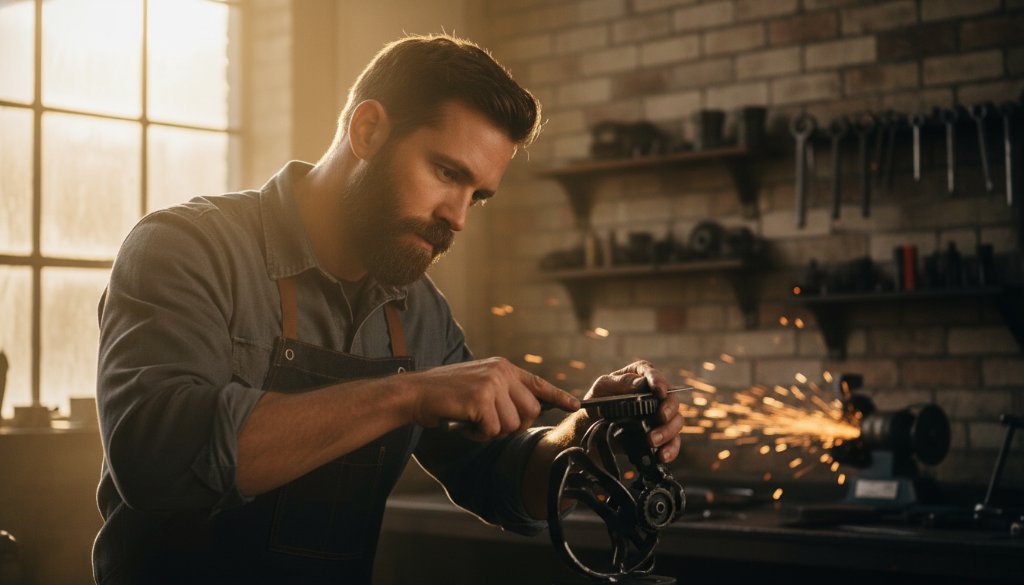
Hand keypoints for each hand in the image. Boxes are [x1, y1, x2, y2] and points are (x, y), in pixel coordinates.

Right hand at [407, 357, 579, 440]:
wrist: (415, 393)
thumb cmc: (446, 396)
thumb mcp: (480, 385)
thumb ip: (503, 393)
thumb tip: (529, 413)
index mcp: (502, 367)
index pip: (537, 383)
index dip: (558, 397)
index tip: (574, 405)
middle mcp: (501, 372)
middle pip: (530, 412)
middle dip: (513, 426)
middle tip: (490, 426)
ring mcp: (492, 384)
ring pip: (512, 425)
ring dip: (492, 432)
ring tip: (473, 421)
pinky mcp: (480, 399)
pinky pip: (492, 430)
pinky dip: (478, 435)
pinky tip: (465, 424)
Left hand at [584, 361, 682, 463]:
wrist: (592, 428)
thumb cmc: (598, 401)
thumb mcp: (602, 388)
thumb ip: (621, 382)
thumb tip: (641, 382)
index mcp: (639, 376)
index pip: (653, 374)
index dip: (658, 381)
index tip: (658, 391)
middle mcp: (654, 394)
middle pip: (672, 398)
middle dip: (668, 409)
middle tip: (660, 417)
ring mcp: (659, 415)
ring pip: (677, 421)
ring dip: (668, 431)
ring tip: (652, 441)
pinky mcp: (661, 434)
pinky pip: (674, 442)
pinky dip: (670, 449)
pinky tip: (661, 455)